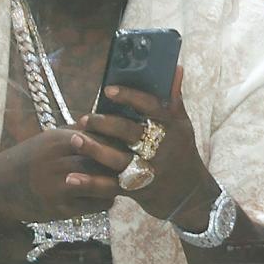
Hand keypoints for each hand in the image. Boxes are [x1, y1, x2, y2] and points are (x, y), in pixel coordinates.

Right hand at [0, 127, 126, 225]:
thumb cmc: (29, 158)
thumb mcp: (50, 137)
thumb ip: (78, 131)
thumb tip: (108, 123)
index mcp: (61, 140)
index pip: (103, 139)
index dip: (120, 145)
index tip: (132, 147)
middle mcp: (61, 162)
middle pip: (106, 163)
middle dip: (122, 166)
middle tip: (135, 167)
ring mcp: (59, 188)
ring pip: (104, 186)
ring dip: (117, 185)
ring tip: (123, 183)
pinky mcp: (59, 210)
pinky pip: (94, 206)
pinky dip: (105, 201)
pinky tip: (106, 197)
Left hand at [77, 66, 215, 224]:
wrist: (191, 195)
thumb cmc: (183, 153)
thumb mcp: (183, 126)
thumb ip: (174, 98)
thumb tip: (176, 68)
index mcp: (171, 127)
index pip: (151, 106)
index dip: (130, 97)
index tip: (108, 90)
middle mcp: (160, 147)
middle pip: (130, 133)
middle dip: (105, 124)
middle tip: (84, 118)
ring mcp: (149, 170)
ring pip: (118, 159)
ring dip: (94, 150)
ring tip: (75, 139)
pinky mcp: (138, 190)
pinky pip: (111, 187)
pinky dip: (91, 183)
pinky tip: (72, 177)